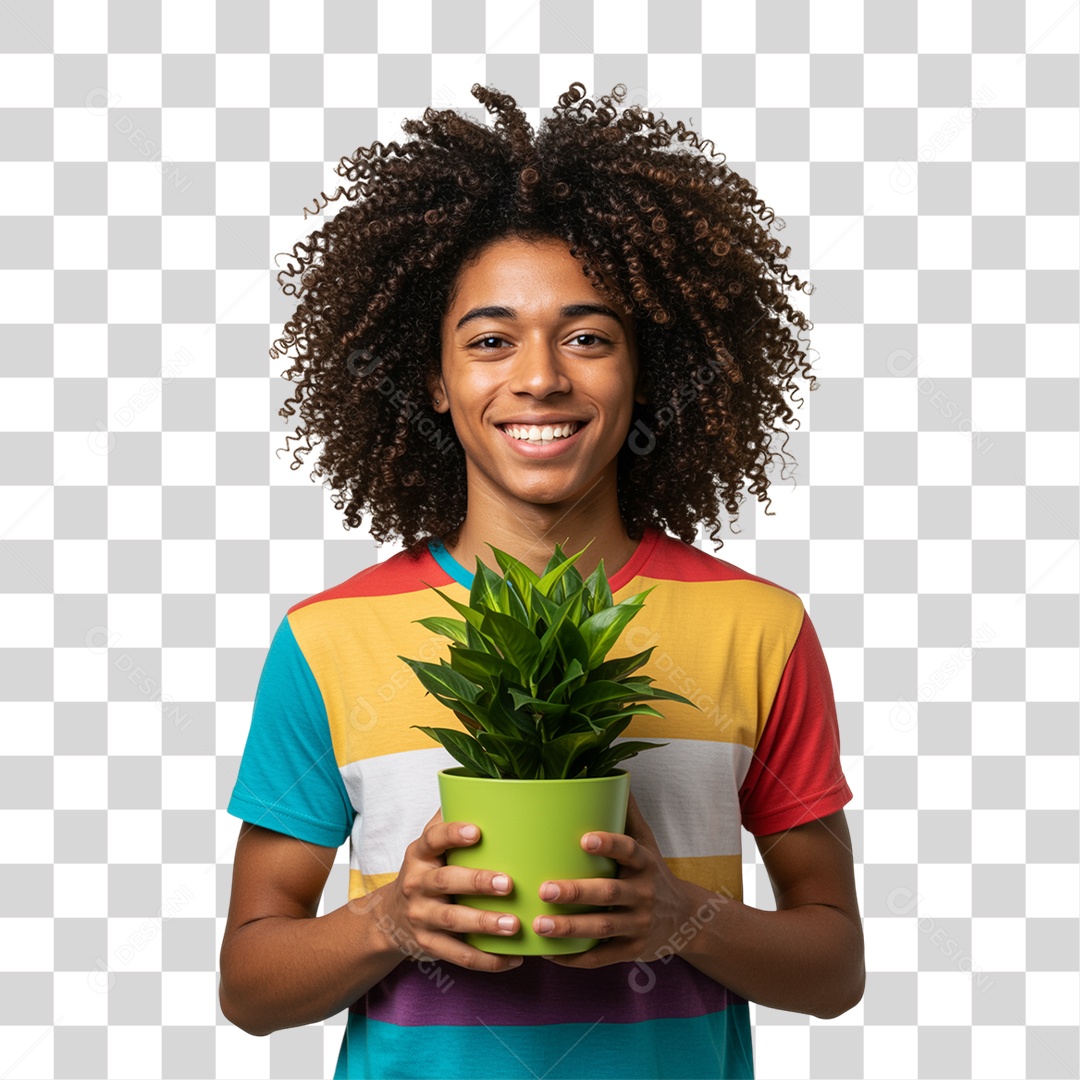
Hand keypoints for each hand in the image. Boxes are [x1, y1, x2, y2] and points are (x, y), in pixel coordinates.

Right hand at [376, 808, 522, 971]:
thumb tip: (482, 783)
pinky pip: (458, 955)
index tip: (476, 831)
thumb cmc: (425, 872)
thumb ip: (449, 819)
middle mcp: (416, 884)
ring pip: (453, 921)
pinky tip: (513, 959)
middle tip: (508, 883)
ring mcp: (421, 917)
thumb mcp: (429, 846)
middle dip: (477, 883)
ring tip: (514, 925)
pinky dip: (487, 960)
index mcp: (420, 854)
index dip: (452, 834)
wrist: (389, 919)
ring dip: (485, 923)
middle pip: (446, 882)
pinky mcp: (428, 946)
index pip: (433, 839)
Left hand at [534, 792, 707, 967]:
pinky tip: (550, 954)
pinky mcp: (632, 951)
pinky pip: (602, 957)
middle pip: (609, 893)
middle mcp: (644, 894)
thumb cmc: (654, 873)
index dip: (609, 844)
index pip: (629, 850)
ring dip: (570, 929)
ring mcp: (639, 924)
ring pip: (602, 928)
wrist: (687, 919)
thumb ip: (628, 814)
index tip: (584, 838)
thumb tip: (614, 775)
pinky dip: (576, 958)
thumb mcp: (648, 842)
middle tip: (545, 890)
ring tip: (539, 926)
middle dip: (576, 893)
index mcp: (645, 863)